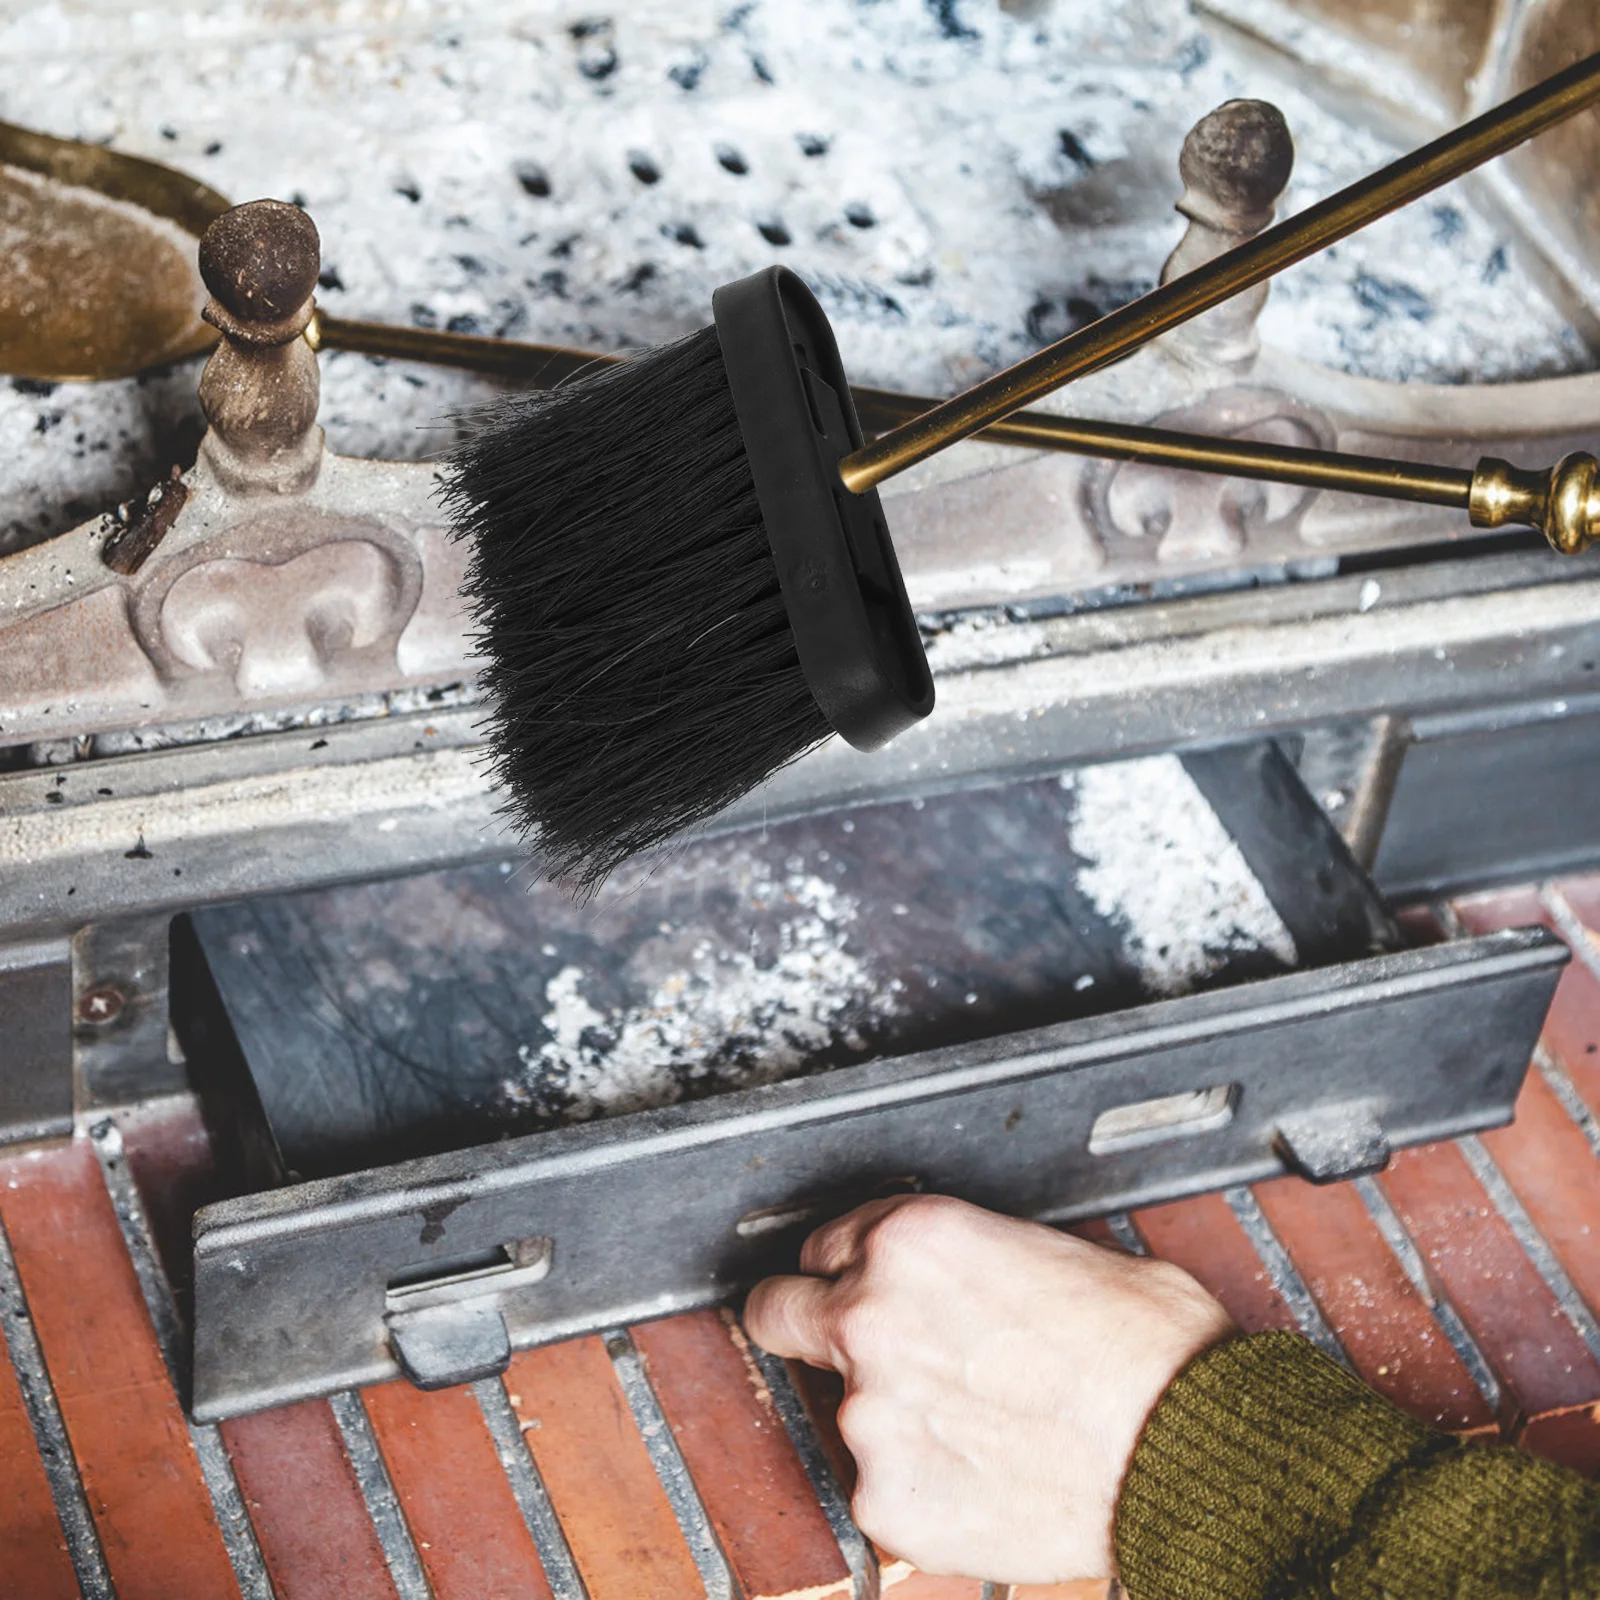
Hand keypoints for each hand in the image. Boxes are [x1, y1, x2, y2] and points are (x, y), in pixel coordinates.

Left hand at [743, 1194, 1233, 1584]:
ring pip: (843, 1410)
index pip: (825, 1243)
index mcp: (911, 1240)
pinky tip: (986, 1475)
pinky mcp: (886, 1499)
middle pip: (778, 1310)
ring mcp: (869, 1414)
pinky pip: (882, 1486)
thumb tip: (956, 1278)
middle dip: (807, 1322)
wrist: (1187, 1448)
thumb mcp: (1052, 1249)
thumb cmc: (1147, 1347)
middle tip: (858, 1349)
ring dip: (891, 1416)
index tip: (865, 1288)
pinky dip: (922, 1484)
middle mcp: (871, 1317)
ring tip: (983, 1428)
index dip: (853, 1268)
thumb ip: (969, 1257)